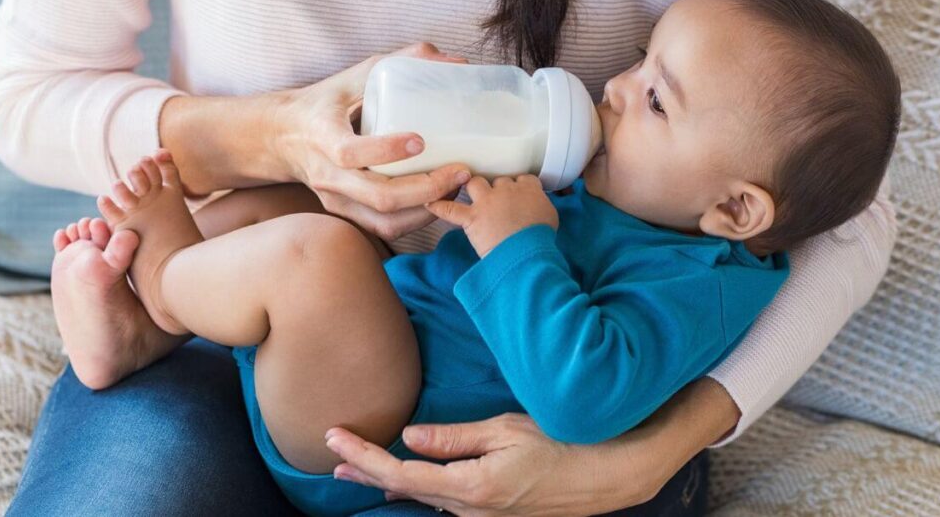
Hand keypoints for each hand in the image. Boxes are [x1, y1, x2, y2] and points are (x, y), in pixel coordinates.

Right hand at [269, 42, 472, 240]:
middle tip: (460, 171)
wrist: (283, 136)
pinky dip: (416, 220)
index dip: (386, 150)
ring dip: (427, 209)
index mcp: (323, 135)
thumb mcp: (356, 74)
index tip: (421, 141)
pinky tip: (438, 200)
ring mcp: (335, 199)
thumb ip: (403, 61)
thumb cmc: (326, 102)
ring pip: (385, 220)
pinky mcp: (345, 213)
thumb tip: (456, 61)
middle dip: (427, 188)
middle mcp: (327, 174)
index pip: (350, 152)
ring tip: (455, 188)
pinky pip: (384, 228)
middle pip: (379, 196)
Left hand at [324, 414, 605, 515]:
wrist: (607, 476)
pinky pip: (445, 504)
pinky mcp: (495, 515)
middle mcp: (471, 511)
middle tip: (331, 457)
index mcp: (471, 487)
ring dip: (388, 481)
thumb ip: (454, 438)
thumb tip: (409, 437)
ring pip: (423, 500)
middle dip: (365, 472)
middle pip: (405, 490)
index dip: (363, 456)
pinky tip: (406, 482)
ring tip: (356, 469)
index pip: (401, 472)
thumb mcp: (506, 430)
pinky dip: (417, 489)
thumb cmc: (562, 443)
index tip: (334, 439)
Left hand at [426, 175, 557, 256]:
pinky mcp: (472, 218)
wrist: (527, 252)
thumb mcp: (550, 217)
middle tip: (497, 202)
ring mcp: (487, 202)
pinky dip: (439, 207)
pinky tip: (430, 204)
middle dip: (496, 189)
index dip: (518, 186)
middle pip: (498, 180)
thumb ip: (540, 206)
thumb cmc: (541, 238)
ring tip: (470, 193)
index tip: (518, 194)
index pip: (522, 179)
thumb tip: (535, 208)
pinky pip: (450, 209)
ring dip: (472, 188)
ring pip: (475, 183)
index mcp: (528, 188)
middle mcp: (506, 189)